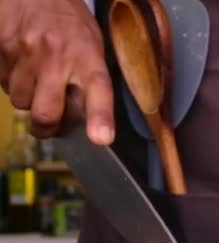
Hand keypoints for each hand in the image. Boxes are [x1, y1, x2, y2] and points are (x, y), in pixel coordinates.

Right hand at [0, 0, 113, 144]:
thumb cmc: (69, 20)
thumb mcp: (91, 44)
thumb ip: (89, 79)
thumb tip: (84, 119)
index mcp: (88, 54)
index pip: (98, 89)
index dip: (100, 117)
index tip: (101, 138)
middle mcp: (57, 55)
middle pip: (46, 113)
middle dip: (46, 127)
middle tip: (49, 125)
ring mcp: (25, 52)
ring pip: (20, 101)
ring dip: (28, 98)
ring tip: (37, 77)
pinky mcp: (0, 48)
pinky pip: (3, 82)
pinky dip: (12, 81)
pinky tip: (22, 64)